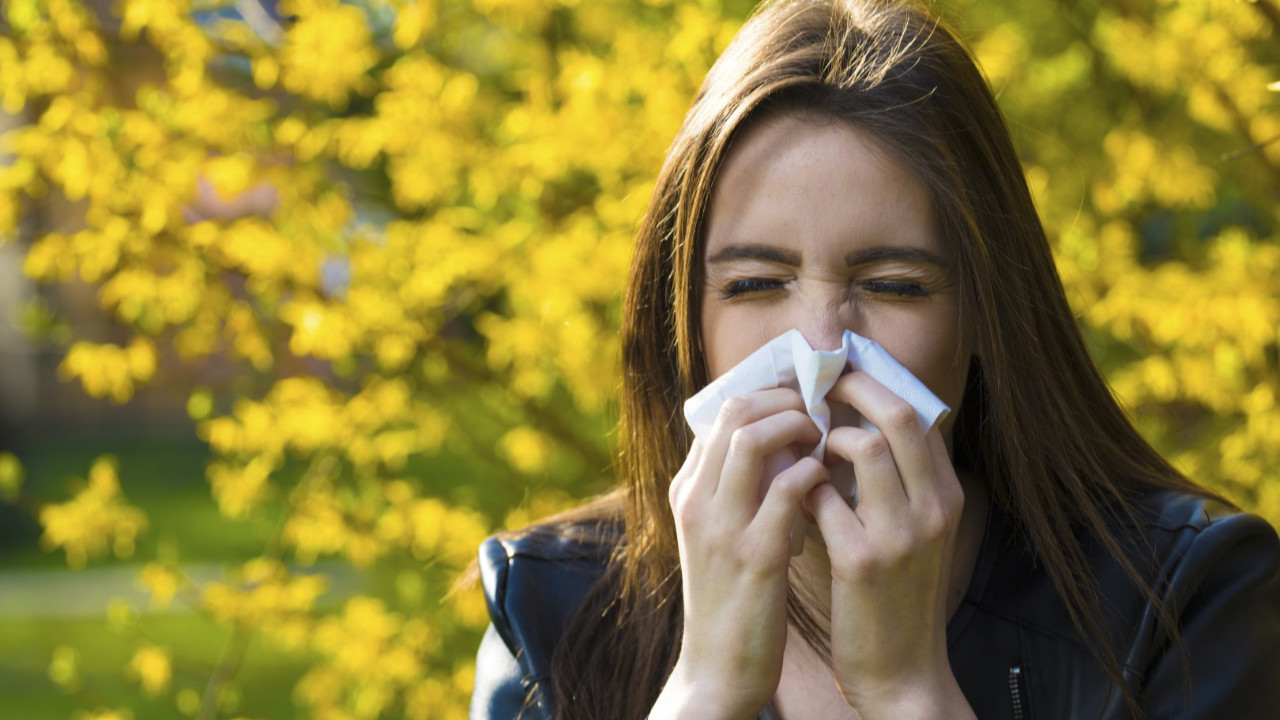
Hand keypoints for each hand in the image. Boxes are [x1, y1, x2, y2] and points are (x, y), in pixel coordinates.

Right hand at [650, 388, 830, 719]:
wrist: (717, 669)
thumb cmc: (731, 598)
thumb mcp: (718, 534)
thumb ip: (735, 490)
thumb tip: (778, 445)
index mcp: (686, 491)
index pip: (720, 412)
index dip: (768, 397)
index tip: (804, 404)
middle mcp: (696, 500)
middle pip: (733, 411)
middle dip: (786, 400)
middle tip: (822, 414)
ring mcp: (721, 526)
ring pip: (752, 438)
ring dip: (798, 427)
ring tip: (824, 441)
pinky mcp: (754, 556)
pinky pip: (786, 489)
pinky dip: (814, 474)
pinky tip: (829, 483)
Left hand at [805, 370, 973, 718]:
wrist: (902, 672)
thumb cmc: (897, 597)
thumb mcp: (916, 534)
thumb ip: (897, 484)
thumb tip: (852, 428)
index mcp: (948, 497)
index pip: (920, 415)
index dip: (876, 385)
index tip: (841, 373)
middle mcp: (935, 508)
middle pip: (900, 415)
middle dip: (853, 389)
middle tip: (817, 386)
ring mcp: (903, 534)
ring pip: (866, 447)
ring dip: (825, 440)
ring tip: (805, 450)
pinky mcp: (864, 561)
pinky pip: (824, 497)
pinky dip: (801, 488)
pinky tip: (792, 499)